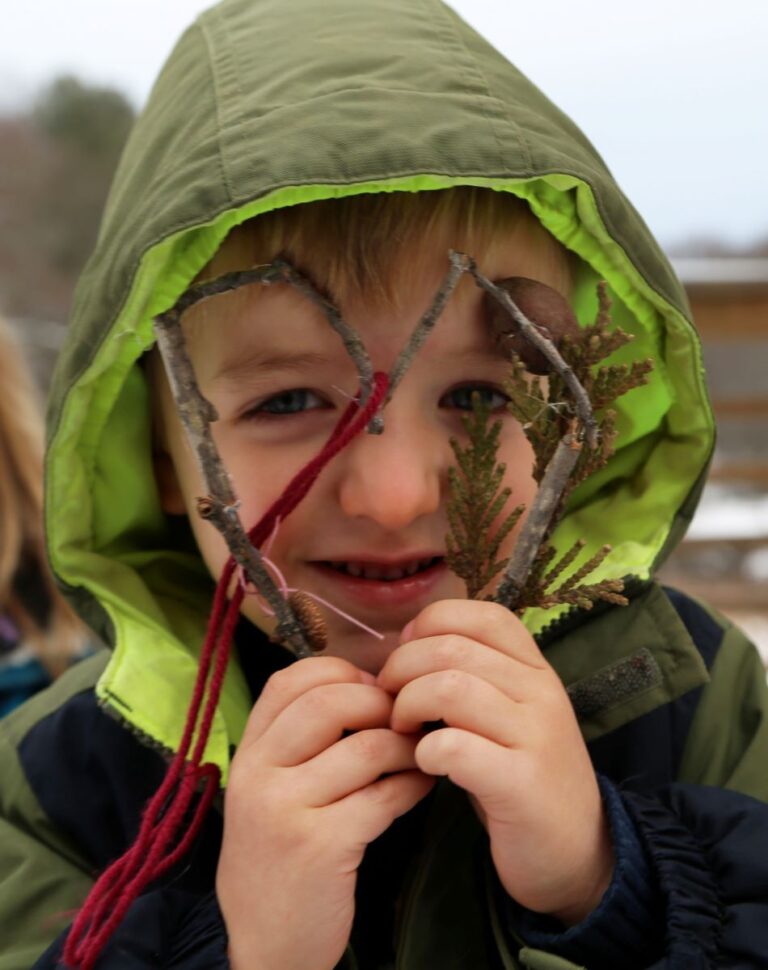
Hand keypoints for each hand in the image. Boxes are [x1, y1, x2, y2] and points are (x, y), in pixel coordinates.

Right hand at [216, 656, 433, 969]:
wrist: (267, 945)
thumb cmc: (278, 857)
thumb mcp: (269, 791)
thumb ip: (300, 741)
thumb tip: (370, 687)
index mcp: (248, 752)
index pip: (291, 679)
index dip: (341, 672)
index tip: (373, 689)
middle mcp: (259, 773)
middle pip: (330, 701)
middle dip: (380, 702)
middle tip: (405, 719)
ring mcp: (286, 809)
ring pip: (367, 746)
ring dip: (407, 745)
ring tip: (421, 753)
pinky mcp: (321, 846)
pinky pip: (384, 795)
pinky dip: (413, 785)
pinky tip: (421, 787)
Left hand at [377, 600, 612, 924]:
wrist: (579, 852)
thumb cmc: (522, 774)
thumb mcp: (508, 713)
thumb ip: (472, 674)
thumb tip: (406, 643)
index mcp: (535, 669)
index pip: (483, 615)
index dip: (432, 624)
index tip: (406, 654)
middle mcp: (541, 693)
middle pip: (452, 648)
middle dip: (402, 669)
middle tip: (390, 701)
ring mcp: (535, 736)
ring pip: (450, 688)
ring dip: (408, 707)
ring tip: (403, 731)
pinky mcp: (521, 784)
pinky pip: (455, 746)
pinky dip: (426, 751)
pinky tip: (426, 764)